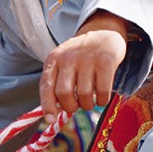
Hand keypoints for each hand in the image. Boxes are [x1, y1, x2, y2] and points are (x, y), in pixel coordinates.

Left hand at [39, 10, 129, 126]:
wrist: (103, 32)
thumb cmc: (81, 55)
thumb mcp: (63, 62)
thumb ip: (57, 83)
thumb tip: (52, 114)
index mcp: (54, 59)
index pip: (46, 86)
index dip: (47, 105)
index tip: (50, 119)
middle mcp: (68, 58)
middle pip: (64, 93)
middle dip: (70, 106)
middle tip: (77, 106)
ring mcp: (87, 58)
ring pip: (84, 94)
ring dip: (87, 105)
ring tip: (90, 101)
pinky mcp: (106, 61)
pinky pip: (102, 91)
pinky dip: (102, 101)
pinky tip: (102, 98)